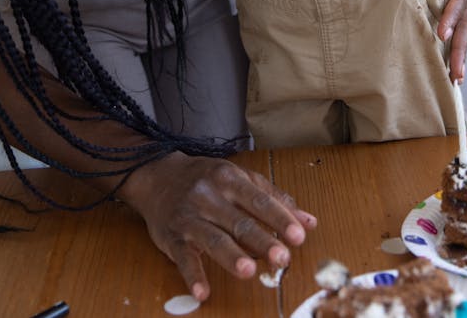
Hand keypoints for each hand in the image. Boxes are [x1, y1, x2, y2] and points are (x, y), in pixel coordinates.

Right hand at [122, 152, 316, 301]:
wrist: (157, 175)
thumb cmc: (206, 179)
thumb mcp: (238, 178)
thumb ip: (272, 198)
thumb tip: (309, 221)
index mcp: (229, 178)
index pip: (259, 200)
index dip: (279, 218)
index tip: (299, 235)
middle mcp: (209, 195)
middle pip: (239, 221)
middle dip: (262, 240)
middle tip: (283, 257)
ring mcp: (189, 216)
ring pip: (213, 238)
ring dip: (231, 256)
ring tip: (248, 271)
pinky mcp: (172, 236)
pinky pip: (183, 258)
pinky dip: (193, 275)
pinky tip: (203, 292)